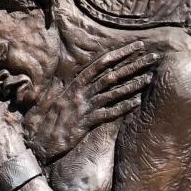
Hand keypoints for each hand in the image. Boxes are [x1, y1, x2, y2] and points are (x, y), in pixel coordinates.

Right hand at [26, 41, 156, 161]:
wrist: (37, 143)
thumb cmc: (46, 123)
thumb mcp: (55, 101)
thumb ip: (69, 89)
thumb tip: (78, 79)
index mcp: (74, 85)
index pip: (100, 64)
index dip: (120, 53)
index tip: (137, 46)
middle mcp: (80, 93)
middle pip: (111, 75)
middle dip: (134, 64)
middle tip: (152, 58)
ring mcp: (83, 108)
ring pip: (112, 92)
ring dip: (132, 84)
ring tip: (149, 78)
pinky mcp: (85, 123)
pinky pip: (108, 113)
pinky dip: (123, 107)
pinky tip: (136, 102)